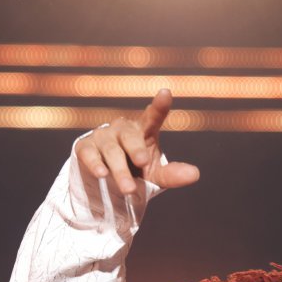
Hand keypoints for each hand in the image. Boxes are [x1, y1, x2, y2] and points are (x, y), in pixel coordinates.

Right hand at [72, 89, 200, 194]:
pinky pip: (89, 153)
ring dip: (119, 170)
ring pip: (111, 149)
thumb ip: (172, 175)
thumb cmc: (136, 171)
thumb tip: (195, 174)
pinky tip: (101, 173)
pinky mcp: (85, 147)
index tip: (166, 93)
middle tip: (143, 162)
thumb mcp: (156, 175)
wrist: (106, 181)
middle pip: (129, 136)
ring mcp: (103, 136)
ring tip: (128, 188)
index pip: (153, 116)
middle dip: (135, 149)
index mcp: (144, 131)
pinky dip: (94, 163)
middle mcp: (123, 129)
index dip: (159, 105)